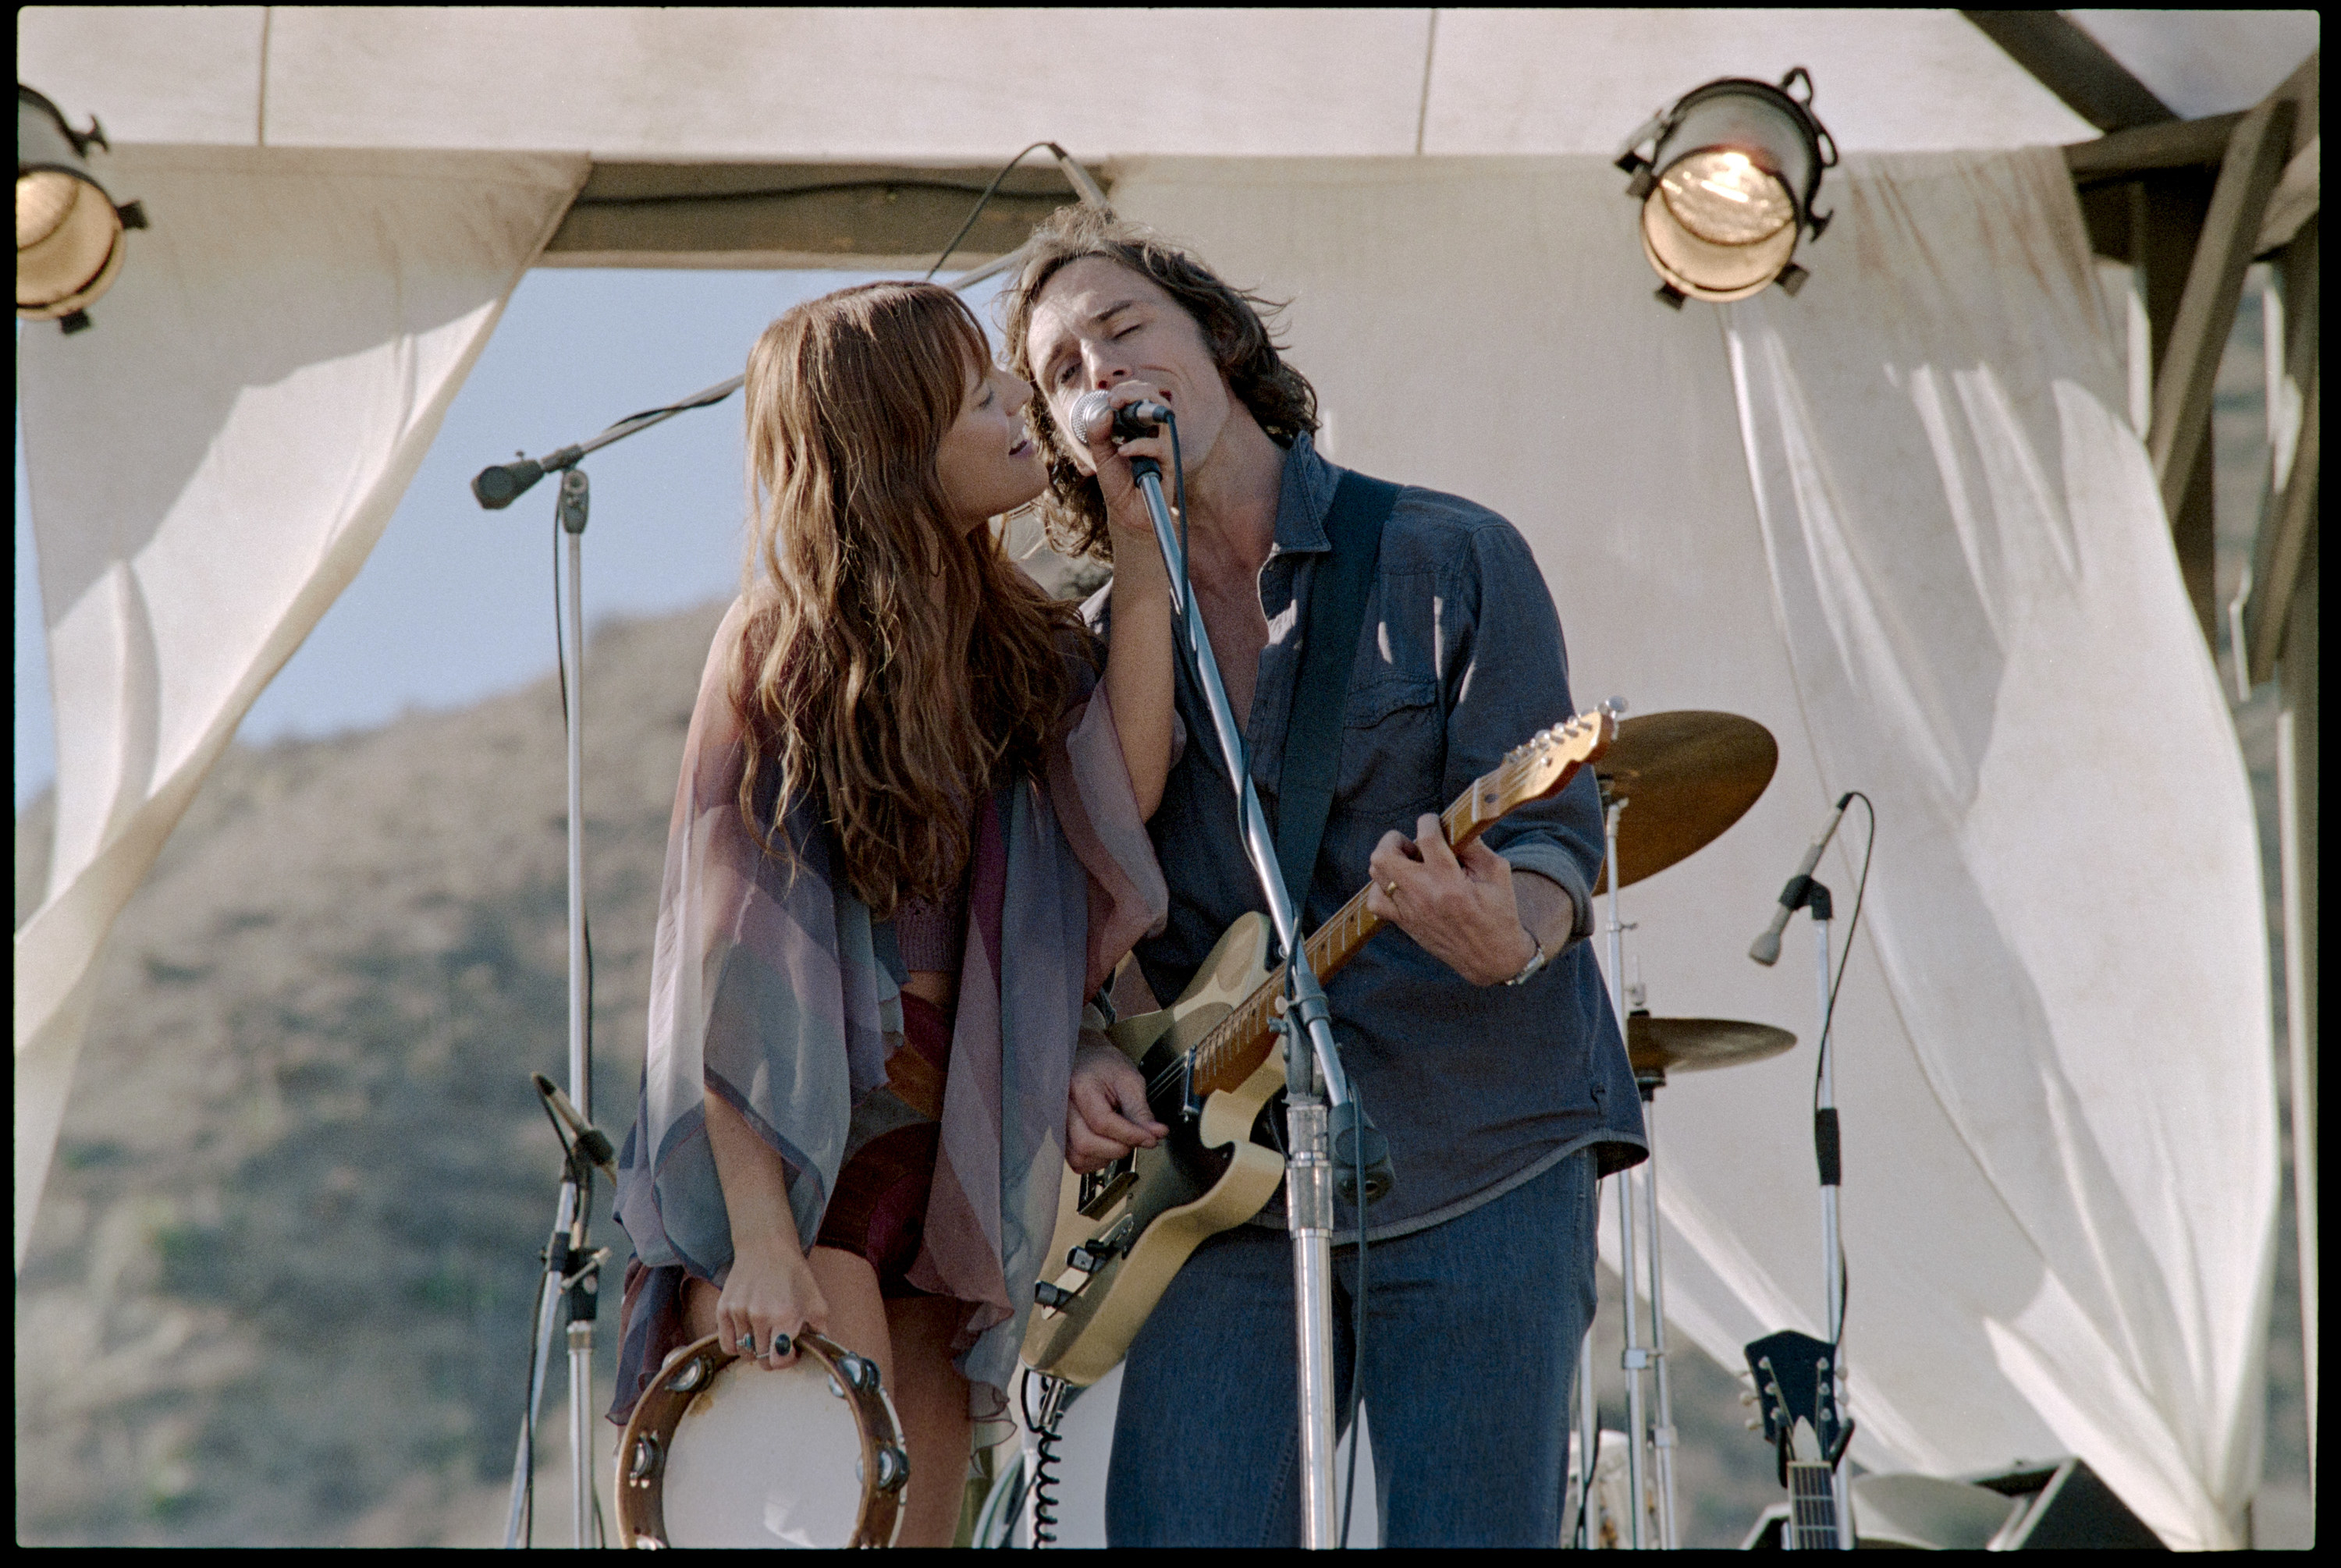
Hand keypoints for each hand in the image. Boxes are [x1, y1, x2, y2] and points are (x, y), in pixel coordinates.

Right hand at [714, 1243, 829, 1370]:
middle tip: (779, 1340)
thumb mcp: (816, 1301)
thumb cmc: (794, 1275)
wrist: (766, 1247)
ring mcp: (739, 1313)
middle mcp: (760, 1316)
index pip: (778, 1361)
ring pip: (744, 1353)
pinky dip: (737, 1346)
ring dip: (755, 1349)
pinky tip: (748, 1334)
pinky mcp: (723, 1309)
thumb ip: (821, 1332)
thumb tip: (821, 1353)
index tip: (791, 1350)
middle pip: (762, 1360)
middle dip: (773, 1355)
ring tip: (765, 1333)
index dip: (787, 1360)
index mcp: (785, 1316)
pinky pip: (727, 1345)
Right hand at [1066, 1037, 1167, 1173]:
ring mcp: (1058, 1124)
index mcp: (1079, 1086)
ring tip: (1121, 1141)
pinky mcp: (1060, 1137)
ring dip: (1106, 1157)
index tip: (1151, 1138)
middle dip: (1118, 1148)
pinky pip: (1075, 1161)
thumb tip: (1156, 1134)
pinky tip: (1107, 1146)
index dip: (1130, 1134)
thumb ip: (1141, 1110)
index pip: (1102, 1121)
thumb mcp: (1129, 1080)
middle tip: (1136, 1139)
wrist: (1087, 1060)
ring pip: (1079, 1157)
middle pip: (1086, 1143)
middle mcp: (1061, 1107)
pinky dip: (1095, 1161)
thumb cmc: (1104, 1066)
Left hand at [1072, 380, 1175, 569]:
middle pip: (1157, 400)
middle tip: (1116, 399)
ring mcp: (1164, 447)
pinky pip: (1160, 448)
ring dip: (1140, 408)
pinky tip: (1122, 450)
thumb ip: (1098, 433)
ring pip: (1164, 416)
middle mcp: (1155, 433)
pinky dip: (1139, 445)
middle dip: (1137, 392)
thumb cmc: (1118, 482)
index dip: (1128, 391)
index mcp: (1140, 427)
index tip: (1110, 397)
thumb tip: (1104, 410)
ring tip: (1117, 411)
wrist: (1126, 513)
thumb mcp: (1100, 455)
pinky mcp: (1169, 465)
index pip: (1142, 397)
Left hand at [1364, 814, 1538, 985]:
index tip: (1434, 822)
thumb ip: (1475, 846)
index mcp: (1450, 883)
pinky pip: (1375, 901)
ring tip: (1410, 864)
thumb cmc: (1498, 913)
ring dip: (1390, 860)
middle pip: (1384, 855)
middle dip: (1395, 840)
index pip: (1426, 839)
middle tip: (1414, 845)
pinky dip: (1382, 887)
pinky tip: (1400, 885)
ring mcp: (1410, 911)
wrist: (1491, 958)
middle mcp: (1424, 896)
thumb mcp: (1497, 874)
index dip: (1428, 821)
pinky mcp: (1404, 923)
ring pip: (1376, 873)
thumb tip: (1452, 826)